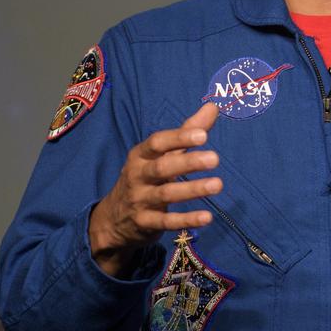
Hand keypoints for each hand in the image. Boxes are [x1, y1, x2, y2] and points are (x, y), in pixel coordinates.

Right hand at [88, 102, 221, 276]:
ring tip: (217, 184)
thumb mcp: (161, 155)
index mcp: (141, 155)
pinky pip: (166, 222)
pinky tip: (207, 217)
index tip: (203, 134)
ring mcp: (139, 200)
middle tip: (215, 158)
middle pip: (162, 167)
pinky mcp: (144, 223)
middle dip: (188, 163)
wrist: (113, 220)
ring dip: (192, 190)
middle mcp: (137, 176)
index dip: (179, 138)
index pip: (157, 142)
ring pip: (166, 194)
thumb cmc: (145, 178)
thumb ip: (187, 132)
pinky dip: (186, 219)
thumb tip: (213, 106)